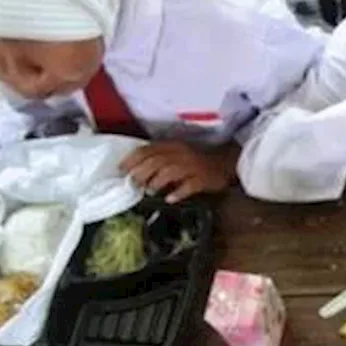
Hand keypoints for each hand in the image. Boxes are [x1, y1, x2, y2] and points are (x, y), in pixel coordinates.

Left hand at [120, 141, 236, 203]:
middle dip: (142, 172)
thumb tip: (134, 170)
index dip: (133, 159)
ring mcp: (193, 167)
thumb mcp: (176, 154)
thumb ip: (158, 159)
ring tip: (149, 191)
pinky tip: (169, 199)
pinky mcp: (203, 179)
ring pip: (171, 171)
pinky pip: (190, 186)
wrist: (224, 163)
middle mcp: (181, 154)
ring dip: (157, 181)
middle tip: (134, 183)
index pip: (148, 149)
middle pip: (157, 161)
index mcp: (172, 146)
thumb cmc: (195, 161)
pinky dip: (178, 192)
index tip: (121, 169)